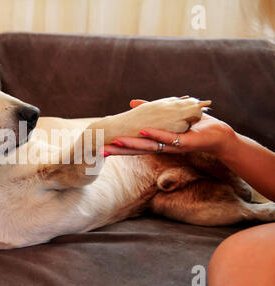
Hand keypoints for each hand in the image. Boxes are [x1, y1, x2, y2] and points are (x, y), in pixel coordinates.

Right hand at [102, 98, 236, 157]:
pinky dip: (155, 134)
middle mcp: (160, 147)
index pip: (132, 145)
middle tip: (100, 151)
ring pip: (148, 145)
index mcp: (154, 142)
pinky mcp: (184, 143)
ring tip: (114, 144)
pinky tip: (143, 131)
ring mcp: (171, 146)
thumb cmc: (193, 127)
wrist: (218, 136)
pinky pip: (167, 138)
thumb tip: (132, 102)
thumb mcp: (167, 116)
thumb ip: (150, 110)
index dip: (117, 145)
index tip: (99, 146)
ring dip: (131, 145)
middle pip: (136, 149)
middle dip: (118, 151)